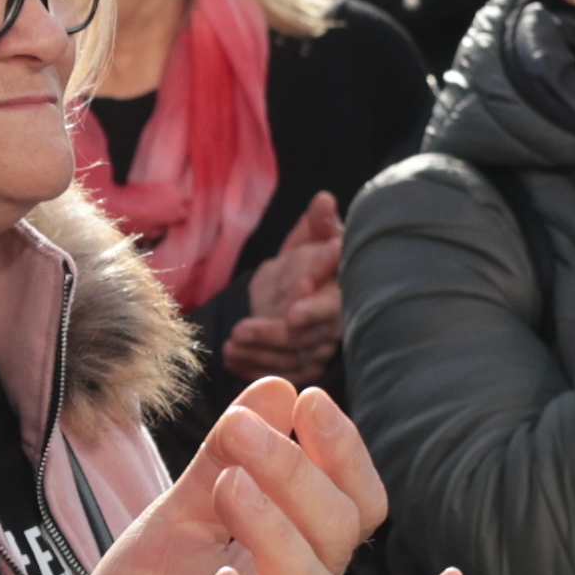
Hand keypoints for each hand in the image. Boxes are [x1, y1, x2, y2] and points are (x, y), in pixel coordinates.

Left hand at [16, 380, 369, 574]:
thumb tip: (277, 390)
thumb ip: (222, 462)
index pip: (351, 503)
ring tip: (229, 486)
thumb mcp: (173, 522)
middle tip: (241, 432)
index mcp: (285, 559)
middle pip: (339, 536)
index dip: (341, 452)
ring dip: (275, 531)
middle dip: (297, 473)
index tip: (306, 399)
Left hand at [221, 196, 344, 382]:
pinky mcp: (304, 366)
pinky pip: (279, 373)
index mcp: (344, 294)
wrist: (311, 288)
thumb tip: (322, 200)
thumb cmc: (318, 260)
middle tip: (240, 330)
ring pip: (290, 359)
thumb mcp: (316, 239)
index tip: (291, 313)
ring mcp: (320, 349)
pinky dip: (253, 369)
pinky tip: (230, 360)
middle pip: (306, 338)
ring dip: (257, 355)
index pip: (333, 307)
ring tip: (229, 345)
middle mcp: (336, 326)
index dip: (314, 311)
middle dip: (272, 336)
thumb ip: (319, 224)